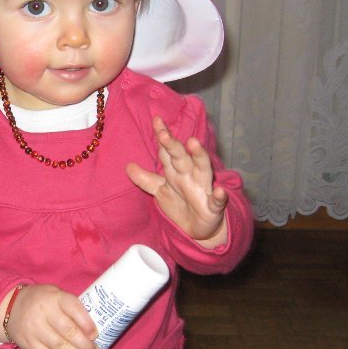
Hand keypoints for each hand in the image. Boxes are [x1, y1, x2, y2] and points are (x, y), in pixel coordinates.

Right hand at [0, 284, 98, 348]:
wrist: (10, 307)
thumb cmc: (41, 300)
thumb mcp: (56, 294)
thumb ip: (72, 307)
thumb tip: (91, 331)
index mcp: (55, 297)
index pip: (74, 308)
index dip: (87, 323)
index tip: (95, 335)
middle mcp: (44, 312)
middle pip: (69, 331)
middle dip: (85, 345)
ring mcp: (35, 329)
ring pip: (60, 347)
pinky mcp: (28, 344)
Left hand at [126, 116, 227, 246]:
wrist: (199, 229)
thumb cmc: (181, 203)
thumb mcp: (160, 191)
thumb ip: (145, 179)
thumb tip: (127, 166)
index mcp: (177, 170)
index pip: (167, 150)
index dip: (162, 136)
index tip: (156, 120)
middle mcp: (190, 174)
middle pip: (181, 156)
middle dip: (173, 145)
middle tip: (163, 133)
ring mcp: (203, 189)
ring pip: (202, 169)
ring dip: (199, 156)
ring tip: (193, 143)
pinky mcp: (213, 207)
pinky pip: (217, 200)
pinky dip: (219, 196)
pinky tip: (219, 191)